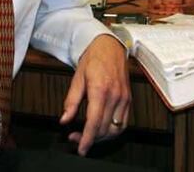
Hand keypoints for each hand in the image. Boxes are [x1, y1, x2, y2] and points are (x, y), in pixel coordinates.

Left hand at [59, 34, 130, 155]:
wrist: (109, 45)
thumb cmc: (93, 58)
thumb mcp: (77, 77)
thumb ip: (71, 101)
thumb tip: (64, 119)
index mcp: (100, 90)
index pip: (94, 122)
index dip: (86, 139)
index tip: (80, 148)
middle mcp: (115, 96)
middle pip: (104, 129)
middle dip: (90, 139)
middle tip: (76, 139)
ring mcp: (124, 98)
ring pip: (115, 130)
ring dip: (102, 138)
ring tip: (88, 136)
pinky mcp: (129, 100)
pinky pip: (123, 123)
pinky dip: (113, 131)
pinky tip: (102, 130)